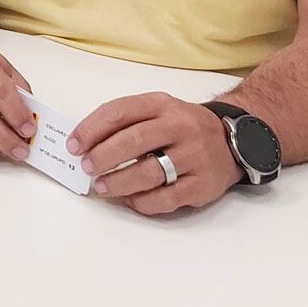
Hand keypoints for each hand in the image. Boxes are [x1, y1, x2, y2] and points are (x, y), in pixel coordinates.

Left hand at [70, 92, 241, 215]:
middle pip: (133, 141)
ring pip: (149, 173)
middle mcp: (180, 127)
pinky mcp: (203, 185)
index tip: (73, 145)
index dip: (91, 129)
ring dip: (118, 182)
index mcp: (161, 104)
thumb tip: (84, 143)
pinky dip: (141, 201)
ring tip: (102, 186)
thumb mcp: (157, 110)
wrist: (234, 141)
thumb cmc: (182, 127)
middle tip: (86, 168)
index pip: (119, 112)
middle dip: (102, 157)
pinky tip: (129, 199)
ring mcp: (194, 157)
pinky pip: (166, 198)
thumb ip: (125, 121)